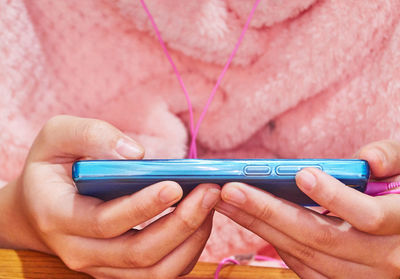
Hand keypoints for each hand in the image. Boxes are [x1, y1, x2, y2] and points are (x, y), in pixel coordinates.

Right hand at [0, 115, 220, 278]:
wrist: (36, 208)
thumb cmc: (51, 168)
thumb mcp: (57, 137)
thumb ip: (91, 136)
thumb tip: (136, 154)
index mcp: (59, 217)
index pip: (106, 222)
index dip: (143, 206)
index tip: (176, 185)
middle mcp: (80, 252)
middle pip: (138, 254)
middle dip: (181, 224)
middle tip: (210, 191)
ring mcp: (101, 267)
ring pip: (155, 272)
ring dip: (190, 241)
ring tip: (210, 205)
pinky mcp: (119, 270)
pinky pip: (160, 273)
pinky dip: (187, 251)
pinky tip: (200, 220)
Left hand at [216, 140, 399, 277]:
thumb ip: (394, 158)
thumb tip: (369, 160)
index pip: (370, 216)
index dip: (334, 196)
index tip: (301, 174)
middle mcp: (386, 259)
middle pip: (321, 238)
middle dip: (270, 212)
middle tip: (232, 190)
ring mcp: (364, 276)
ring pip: (306, 255)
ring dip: (262, 228)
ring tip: (230, 203)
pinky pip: (306, 269)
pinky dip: (278, 246)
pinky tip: (253, 223)